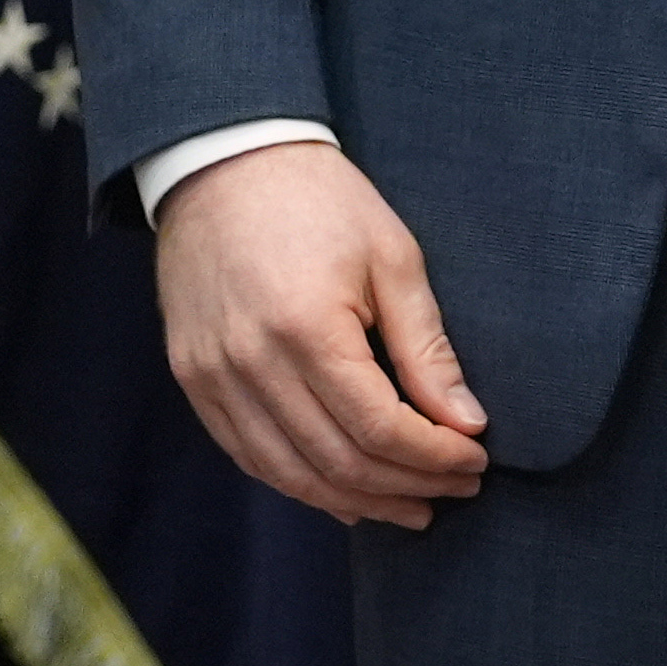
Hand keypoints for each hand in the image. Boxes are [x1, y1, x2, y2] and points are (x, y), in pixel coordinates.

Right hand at [154, 140, 490, 529]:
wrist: (222, 160)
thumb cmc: (318, 200)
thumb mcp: (392, 257)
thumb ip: (426, 348)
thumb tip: (466, 424)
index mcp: (306, 326)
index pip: (381, 427)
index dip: (435, 457)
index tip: (474, 460)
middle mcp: (251, 361)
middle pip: (338, 462)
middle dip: (406, 487)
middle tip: (454, 489)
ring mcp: (212, 373)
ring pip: (290, 473)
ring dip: (356, 501)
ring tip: (407, 506)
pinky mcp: (191, 375)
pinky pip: (246, 454)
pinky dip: (299, 484)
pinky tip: (341, 493)